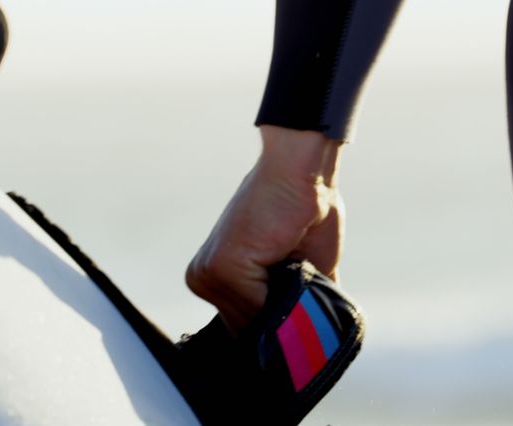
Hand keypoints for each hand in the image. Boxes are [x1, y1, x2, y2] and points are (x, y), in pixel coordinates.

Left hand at [186, 125, 343, 333]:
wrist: (302, 170)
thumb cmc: (306, 212)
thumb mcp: (303, 269)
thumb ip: (297, 304)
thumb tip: (309, 342)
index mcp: (215, 277)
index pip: (245, 327)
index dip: (277, 328)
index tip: (299, 316)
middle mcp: (203, 277)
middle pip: (249, 329)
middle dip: (283, 321)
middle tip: (306, 286)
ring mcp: (210, 273)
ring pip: (256, 321)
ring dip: (288, 307)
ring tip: (300, 263)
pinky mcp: (225, 265)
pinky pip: (261, 306)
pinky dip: (287, 296)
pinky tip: (295, 262)